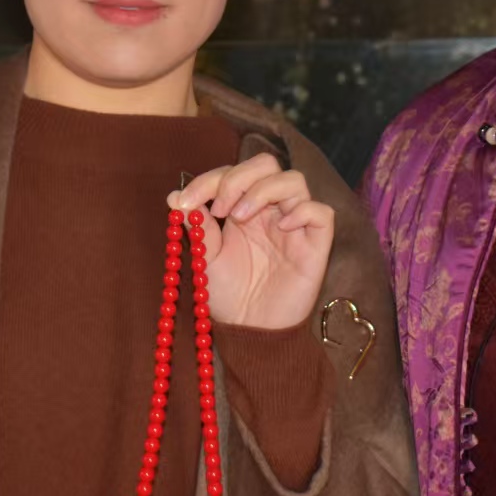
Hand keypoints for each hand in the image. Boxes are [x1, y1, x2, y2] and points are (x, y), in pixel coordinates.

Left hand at [170, 155, 334, 330]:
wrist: (250, 330)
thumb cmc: (229, 295)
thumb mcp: (204, 258)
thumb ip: (195, 225)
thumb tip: (174, 195)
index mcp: (244, 208)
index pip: (233, 173)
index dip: (208, 180)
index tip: (185, 202)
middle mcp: (271, 211)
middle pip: (267, 164)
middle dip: (238, 178)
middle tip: (219, 209)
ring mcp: (295, 225)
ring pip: (294, 180)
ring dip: (263, 190)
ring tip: (240, 218)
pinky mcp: (316, 245)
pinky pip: (321, 213)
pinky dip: (302, 212)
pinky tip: (281, 228)